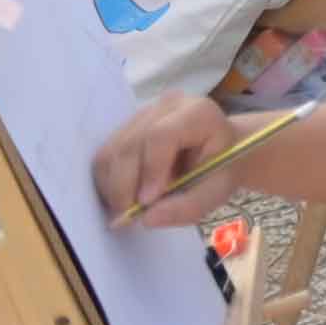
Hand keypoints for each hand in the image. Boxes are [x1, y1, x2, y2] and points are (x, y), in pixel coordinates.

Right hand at [92, 96, 249, 228]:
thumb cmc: (221, 169)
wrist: (218, 151)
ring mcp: (142, 114)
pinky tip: (125, 195)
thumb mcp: (215, 192)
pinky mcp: (125, 128)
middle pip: (130, 144)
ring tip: (132, 206)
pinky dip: (108, 183)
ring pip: (111, 152)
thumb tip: (146, 218)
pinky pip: (104, 157)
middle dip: (125, 186)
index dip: (150, 169)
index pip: (162, 135)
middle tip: (131, 214)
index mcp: (199, 113)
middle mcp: (167, 106)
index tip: (147, 202)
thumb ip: (187, 207)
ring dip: (113, 187)